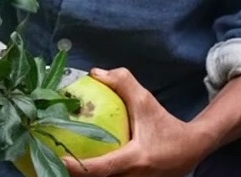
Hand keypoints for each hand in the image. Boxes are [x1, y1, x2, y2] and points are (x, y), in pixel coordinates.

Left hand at [64, 68, 210, 176]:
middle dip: (71, 175)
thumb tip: (95, 73)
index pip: (101, 169)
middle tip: (48, 159)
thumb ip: (122, 83)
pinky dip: (93, 174)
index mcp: (135, 160)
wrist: (192, 149)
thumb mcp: (145, 101)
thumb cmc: (166, 125)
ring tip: (57, 163)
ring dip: (81, 175)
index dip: (76, 167)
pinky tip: (75, 165)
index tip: (56, 157)